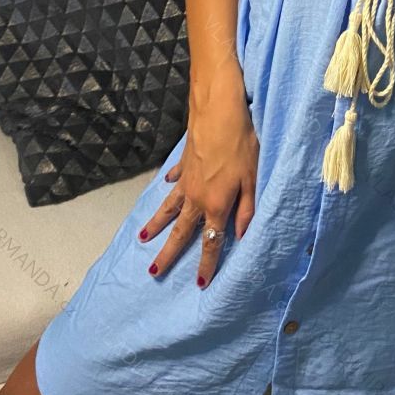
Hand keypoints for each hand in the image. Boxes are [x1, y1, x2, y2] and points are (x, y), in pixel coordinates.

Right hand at [137, 59, 258, 288]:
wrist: (217, 111)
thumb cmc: (241, 143)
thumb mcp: (252, 178)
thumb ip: (247, 209)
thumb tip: (241, 236)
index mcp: (217, 205)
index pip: (211, 243)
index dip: (206, 264)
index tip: (200, 284)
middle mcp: (197, 198)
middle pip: (181, 233)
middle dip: (168, 254)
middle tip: (153, 272)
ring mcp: (186, 181)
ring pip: (169, 209)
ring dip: (156, 225)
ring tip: (143, 239)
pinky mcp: (183, 164)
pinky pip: (175, 181)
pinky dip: (170, 187)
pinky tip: (167, 188)